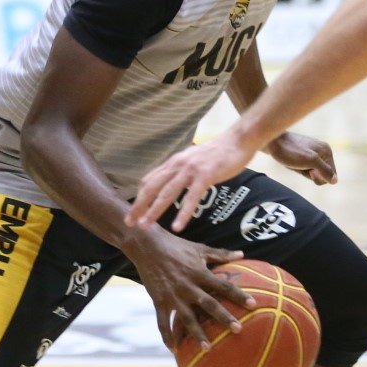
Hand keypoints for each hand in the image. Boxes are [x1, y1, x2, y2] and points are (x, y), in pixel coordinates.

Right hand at [125, 227, 254, 353]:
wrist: (146, 246)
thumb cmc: (176, 245)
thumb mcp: (199, 248)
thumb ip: (220, 254)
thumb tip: (242, 254)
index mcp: (199, 272)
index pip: (223, 285)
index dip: (239, 294)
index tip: (253, 304)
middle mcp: (188, 286)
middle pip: (209, 304)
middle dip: (224, 317)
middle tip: (238, 329)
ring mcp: (173, 295)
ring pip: (187, 318)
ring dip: (198, 334)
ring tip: (208, 348)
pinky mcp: (159, 301)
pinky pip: (163, 322)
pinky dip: (168, 336)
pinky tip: (174, 350)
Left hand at [126, 129, 258, 232]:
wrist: (237, 140)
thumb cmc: (217, 153)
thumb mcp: (193, 161)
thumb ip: (181, 171)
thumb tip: (171, 184)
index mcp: (173, 162)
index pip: (149, 180)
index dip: (139, 197)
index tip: (133, 212)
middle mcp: (177, 165)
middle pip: (152, 187)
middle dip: (139, 206)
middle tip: (129, 222)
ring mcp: (190, 170)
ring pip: (167, 193)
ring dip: (154, 210)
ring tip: (145, 225)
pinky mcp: (205, 175)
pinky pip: (191, 197)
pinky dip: (183, 213)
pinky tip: (178, 226)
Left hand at [266, 131, 336, 184]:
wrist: (272, 143)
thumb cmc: (290, 152)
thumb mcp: (310, 162)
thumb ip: (325, 170)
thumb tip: (335, 181)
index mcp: (327, 151)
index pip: (331, 176)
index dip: (319, 177)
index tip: (309, 169)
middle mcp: (323, 151)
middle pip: (323, 175)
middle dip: (311, 175)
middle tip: (301, 166)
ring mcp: (314, 152)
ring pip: (314, 173)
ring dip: (304, 172)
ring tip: (296, 164)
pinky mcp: (305, 154)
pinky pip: (306, 168)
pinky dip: (300, 170)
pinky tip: (293, 163)